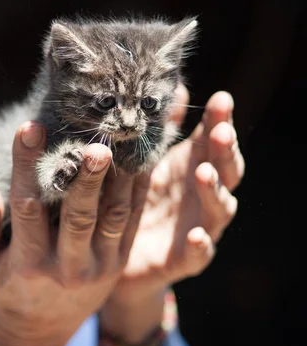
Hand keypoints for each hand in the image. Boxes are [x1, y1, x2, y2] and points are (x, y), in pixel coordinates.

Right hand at [0, 122, 145, 345]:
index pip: (27, 207)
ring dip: (120, 181)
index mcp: (29, 263)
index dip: (27, 165)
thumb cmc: (7, 284)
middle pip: (79, 217)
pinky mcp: (119, 261)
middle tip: (97, 145)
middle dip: (89, 179)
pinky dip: (137, 191)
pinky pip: (131, 223)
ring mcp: (99, 266)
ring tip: (124, 146)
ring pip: (113, 218)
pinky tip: (140, 161)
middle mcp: (67, 267)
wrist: (43, 325)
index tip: (30, 127)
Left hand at [99, 86, 244, 345]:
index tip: (221, 99)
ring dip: (214, 191)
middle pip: (225, 172)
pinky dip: (201, 245)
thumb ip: (162, 129)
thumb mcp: (148, 162)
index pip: (215, 141)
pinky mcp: (185, 259)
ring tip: (203, 172)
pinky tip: (196, 235)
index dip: (221, 121)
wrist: (119, 255)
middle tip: (220, 132)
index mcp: (194, 168)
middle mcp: (203, 196)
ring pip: (218, 209)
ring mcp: (198, 226)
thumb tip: (173, 86)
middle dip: (224, 152)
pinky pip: (199, 254)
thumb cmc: (139, 199)